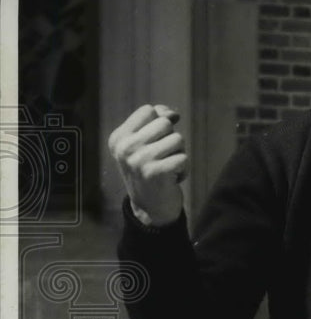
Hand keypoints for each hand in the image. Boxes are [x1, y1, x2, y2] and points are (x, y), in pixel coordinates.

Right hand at [108, 104, 186, 225]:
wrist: (150, 208)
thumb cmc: (150, 171)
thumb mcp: (144, 144)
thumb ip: (155, 123)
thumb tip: (173, 113)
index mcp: (118, 138)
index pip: (148, 111)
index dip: (161, 119)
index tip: (161, 137)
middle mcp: (125, 147)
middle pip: (165, 123)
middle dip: (171, 139)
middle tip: (163, 157)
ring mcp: (139, 160)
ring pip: (177, 139)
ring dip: (179, 154)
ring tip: (168, 167)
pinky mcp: (156, 173)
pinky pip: (184, 158)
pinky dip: (184, 169)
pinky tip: (172, 178)